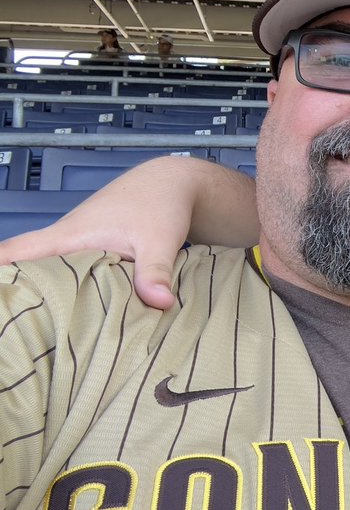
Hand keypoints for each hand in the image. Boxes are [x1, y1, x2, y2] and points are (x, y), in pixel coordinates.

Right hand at [0, 156, 256, 309]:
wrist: (173, 182)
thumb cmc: (160, 202)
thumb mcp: (159, 240)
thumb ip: (155, 272)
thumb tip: (160, 303)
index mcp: (69, 237)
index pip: (14, 251)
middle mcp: (65, 241)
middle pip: (25, 267)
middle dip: (15, 292)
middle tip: (11, 323)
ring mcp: (78, 246)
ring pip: (49, 272)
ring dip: (43, 293)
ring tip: (34, 327)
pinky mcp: (93, 251)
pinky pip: (70, 272)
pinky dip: (68, 288)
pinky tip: (72, 312)